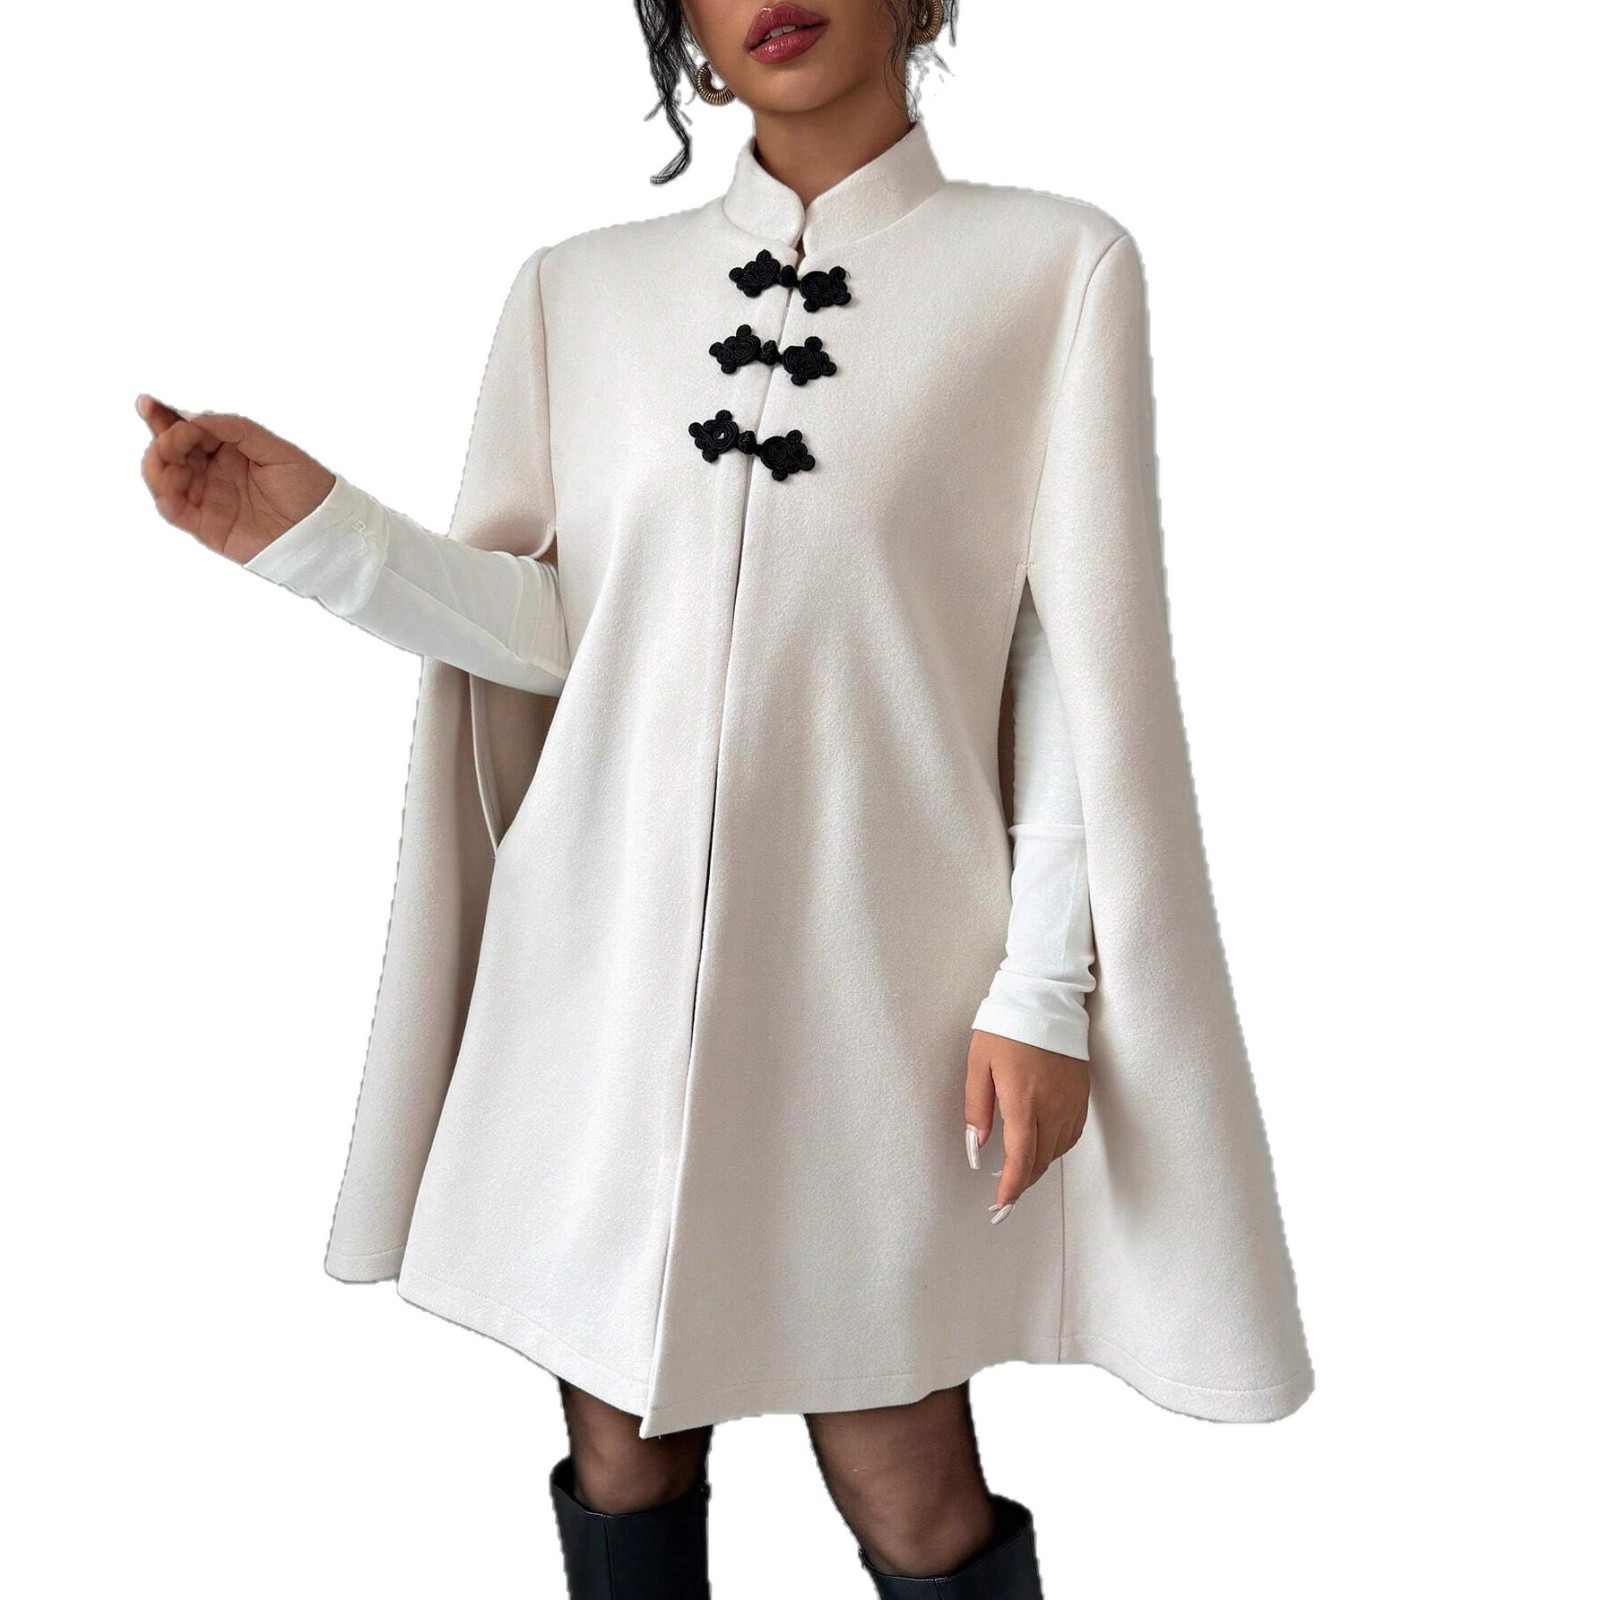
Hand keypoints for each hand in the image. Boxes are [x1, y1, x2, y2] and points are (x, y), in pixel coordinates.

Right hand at [135, 393, 336, 563]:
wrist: (324, 530)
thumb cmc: (308, 488)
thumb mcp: (276, 449)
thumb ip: (237, 430)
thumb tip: (196, 418)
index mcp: (227, 448)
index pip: (189, 429)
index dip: (165, 416)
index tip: (149, 404)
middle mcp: (212, 471)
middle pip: (170, 451)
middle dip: (162, 439)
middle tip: (169, 436)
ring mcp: (207, 498)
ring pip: (166, 479)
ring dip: (159, 466)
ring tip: (168, 457)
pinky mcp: (207, 526)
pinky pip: (176, 512)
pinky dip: (166, 498)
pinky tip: (168, 486)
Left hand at [965, 1030, 1089, 1222]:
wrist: (1046, 998)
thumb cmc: (1007, 1027)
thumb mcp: (979, 1065)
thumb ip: (976, 1109)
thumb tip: (976, 1147)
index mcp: (1024, 1102)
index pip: (1020, 1159)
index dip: (1011, 1187)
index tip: (1001, 1204)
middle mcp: (1052, 1107)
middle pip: (1040, 1161)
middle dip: (1022, 1183)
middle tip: (1005, 1197)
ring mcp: (1071, 1102)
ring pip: (1057, 1151)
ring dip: (1038, 1166)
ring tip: (1019, 1173)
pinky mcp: (1082, 1095)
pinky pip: (1071, 1134)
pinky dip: (1056, 1149)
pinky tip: (1043, 1148)